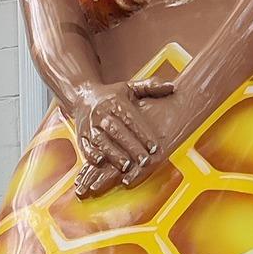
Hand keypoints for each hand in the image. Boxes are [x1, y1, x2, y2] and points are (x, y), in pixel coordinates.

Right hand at [73, 77, 177, 197]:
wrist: (83, 96)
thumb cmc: (112, 95)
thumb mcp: (130, 87)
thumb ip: (151, 87)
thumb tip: (172, 87)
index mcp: (115, 102)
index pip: (131, 119)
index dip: (143, 133)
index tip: (155, 147)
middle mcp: (101, 113)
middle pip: (117, 131)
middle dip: (131, 147)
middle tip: (145, 161)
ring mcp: (89, 126)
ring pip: (100, 141)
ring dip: (113, 154)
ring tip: (126, 166)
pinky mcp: (80, 136)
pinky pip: (84, 147)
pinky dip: (91, 155)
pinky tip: (100, 162)